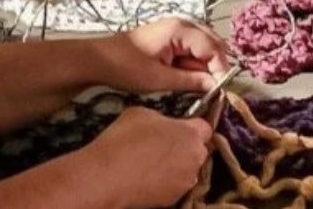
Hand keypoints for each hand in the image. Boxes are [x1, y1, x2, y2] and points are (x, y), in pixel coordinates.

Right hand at [77, 106, 212, 208]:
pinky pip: (176, 184)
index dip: (193, 124)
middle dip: (186, 145)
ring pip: (188, 168)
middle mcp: (195, 158)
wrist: (107, 177)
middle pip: (198, 148)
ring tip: (153, 161)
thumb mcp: (143, 113)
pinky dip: (167, 180)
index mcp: (191, 134)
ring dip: (177, 163)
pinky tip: (148, 176)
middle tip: (163, 142)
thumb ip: (163, 118)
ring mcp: (185, 181)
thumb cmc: (124, 140)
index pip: (206, 126)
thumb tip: (164, 124)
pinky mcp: (173, 198)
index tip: (179, 125)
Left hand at [94, 17, 228, 93]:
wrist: (99, 60)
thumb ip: (190, 81)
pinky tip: (189, 79)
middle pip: (212, 44)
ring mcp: (177, 29)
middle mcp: (183, 24)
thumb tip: (214, 86)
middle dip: (215, 67)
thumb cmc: (126, 68)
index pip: (213, 48)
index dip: (220, 70)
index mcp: (181, 29)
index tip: (221, 91)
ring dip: (204, 66)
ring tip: (201, 87)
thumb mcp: (160, 79)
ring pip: (203, 47)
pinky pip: (191, 50)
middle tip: (214, 90)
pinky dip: (194, 64)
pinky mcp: (170, 38)